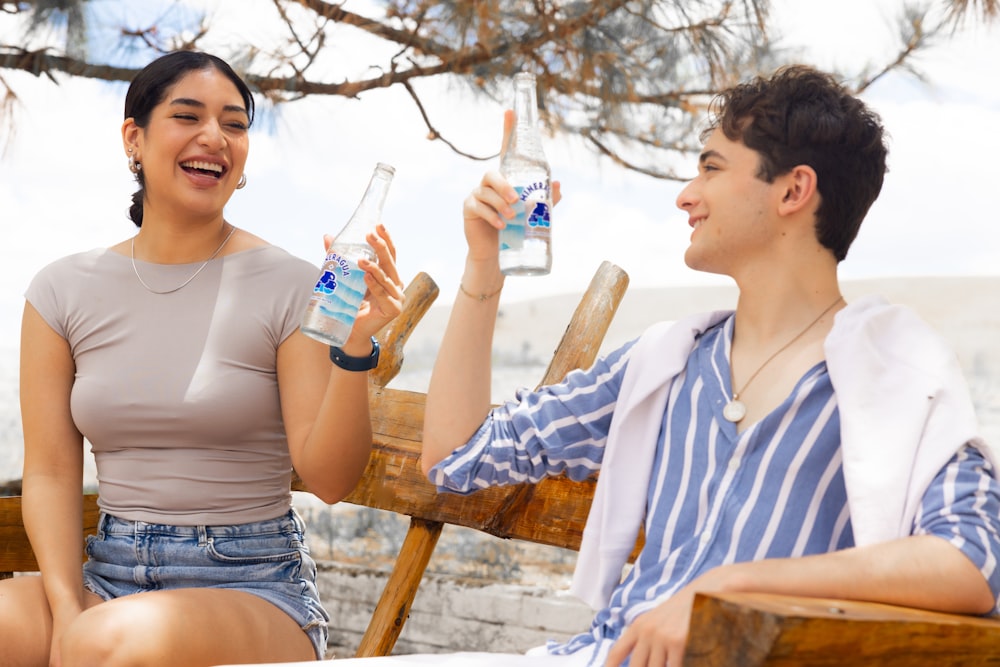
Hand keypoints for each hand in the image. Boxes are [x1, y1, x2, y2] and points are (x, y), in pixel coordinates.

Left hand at [327, 224, 404, 351]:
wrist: (349, 332)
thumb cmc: (349, 304)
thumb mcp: (345, 278)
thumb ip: (339, 259)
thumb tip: (327, 236)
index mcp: (389, 275)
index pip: (390, 254)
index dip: (386, 239)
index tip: (378, 225)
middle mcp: (396, 285)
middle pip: (390, 262)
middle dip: (380, 247)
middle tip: (370, 234)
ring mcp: (397, 297)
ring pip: (387, 278)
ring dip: (374, 267)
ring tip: (361, 260)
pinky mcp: (393, 309)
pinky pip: (383, 295)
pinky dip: (375, 286)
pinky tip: (366, 277)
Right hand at [461, 110, 560, 263]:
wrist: (495, 254)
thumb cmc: (514, 230)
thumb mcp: (531, 214)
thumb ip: (544, 200)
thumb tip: (557, 185)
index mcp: (504, 179)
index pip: (505, 150)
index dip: (507, 130)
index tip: (510, 111)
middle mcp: (488, 184)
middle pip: (492, 174)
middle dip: (504, 186)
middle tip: (517, 201)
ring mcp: (476, 195)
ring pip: (485, 192)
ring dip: (500, 204)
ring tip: (512, 217)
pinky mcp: (469, 209)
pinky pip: (477, 207)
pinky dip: (491, 215)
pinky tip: (500, 224)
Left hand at [605, 566, 737, 666]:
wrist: (704, 592)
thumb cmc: (681, 611)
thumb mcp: (656, 622)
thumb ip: (643, 641)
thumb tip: (635, 662)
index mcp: (638, 626)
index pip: (617, 652)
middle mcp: (647, 632)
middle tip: (653, 664)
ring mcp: (663, 637)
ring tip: (669, 659)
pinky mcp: (679, 643)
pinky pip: (674, 666)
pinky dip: (675, 665)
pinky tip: (683, 658)